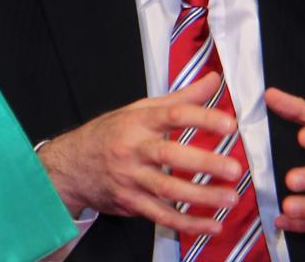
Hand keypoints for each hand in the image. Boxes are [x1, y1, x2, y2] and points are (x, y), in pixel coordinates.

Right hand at [37, 72, 242, 235]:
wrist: (71, 166)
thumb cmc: (109, 134)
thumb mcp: (141, 109)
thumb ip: (182, 97)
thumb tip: (212, 80)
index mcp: (139, 121)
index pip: (173, 115)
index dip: (202, 118)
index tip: (228, 124)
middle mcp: (134, 149)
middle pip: (170, 156)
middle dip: (204, 163)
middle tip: (233, 168)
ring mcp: (131, 179)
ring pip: (167, 190)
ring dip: (201, 197)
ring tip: (229, 198)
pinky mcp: (131, 203)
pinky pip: (161, 216)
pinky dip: (188, 223)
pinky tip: (211, 225)